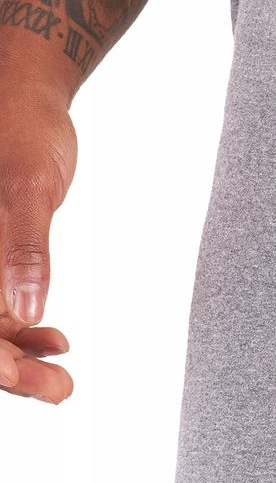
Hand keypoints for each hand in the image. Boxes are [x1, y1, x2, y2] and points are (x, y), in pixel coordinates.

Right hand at [0, 67, 76, 402]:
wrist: (26, 91)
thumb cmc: (20, 124)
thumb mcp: (28, 185)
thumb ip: (22, 248)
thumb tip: (26, 311)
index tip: (20, 379)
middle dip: (6, 367)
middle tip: (58, 391)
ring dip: (18, 356)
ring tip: (63, 382)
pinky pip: (0, 302)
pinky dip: (25, 329)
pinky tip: (59, 343)